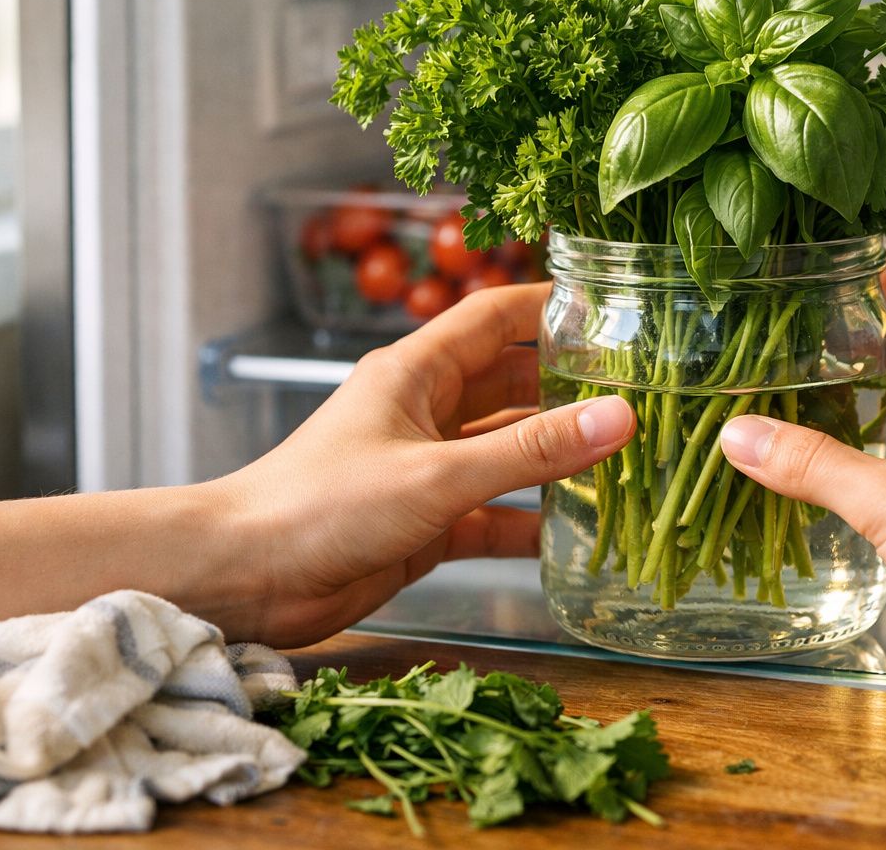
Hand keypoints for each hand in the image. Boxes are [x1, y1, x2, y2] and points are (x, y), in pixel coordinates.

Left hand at [215, 284, 633, 648]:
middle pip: (513, 384)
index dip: (554, 307)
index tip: (619, 310)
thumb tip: (617, 418)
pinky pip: (494, 513)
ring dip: (559, 460)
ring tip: (628, 463)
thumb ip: (530, 452)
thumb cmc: (320, 505)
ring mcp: (427, 468)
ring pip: (509, 452)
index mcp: (417, 372)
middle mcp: (426, 411)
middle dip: (572, 388)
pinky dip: (532, 522)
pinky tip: (579, 534)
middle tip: (642, 394)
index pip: (497, 317)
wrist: (244, 578)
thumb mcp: (438, 475)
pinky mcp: (426, 521)